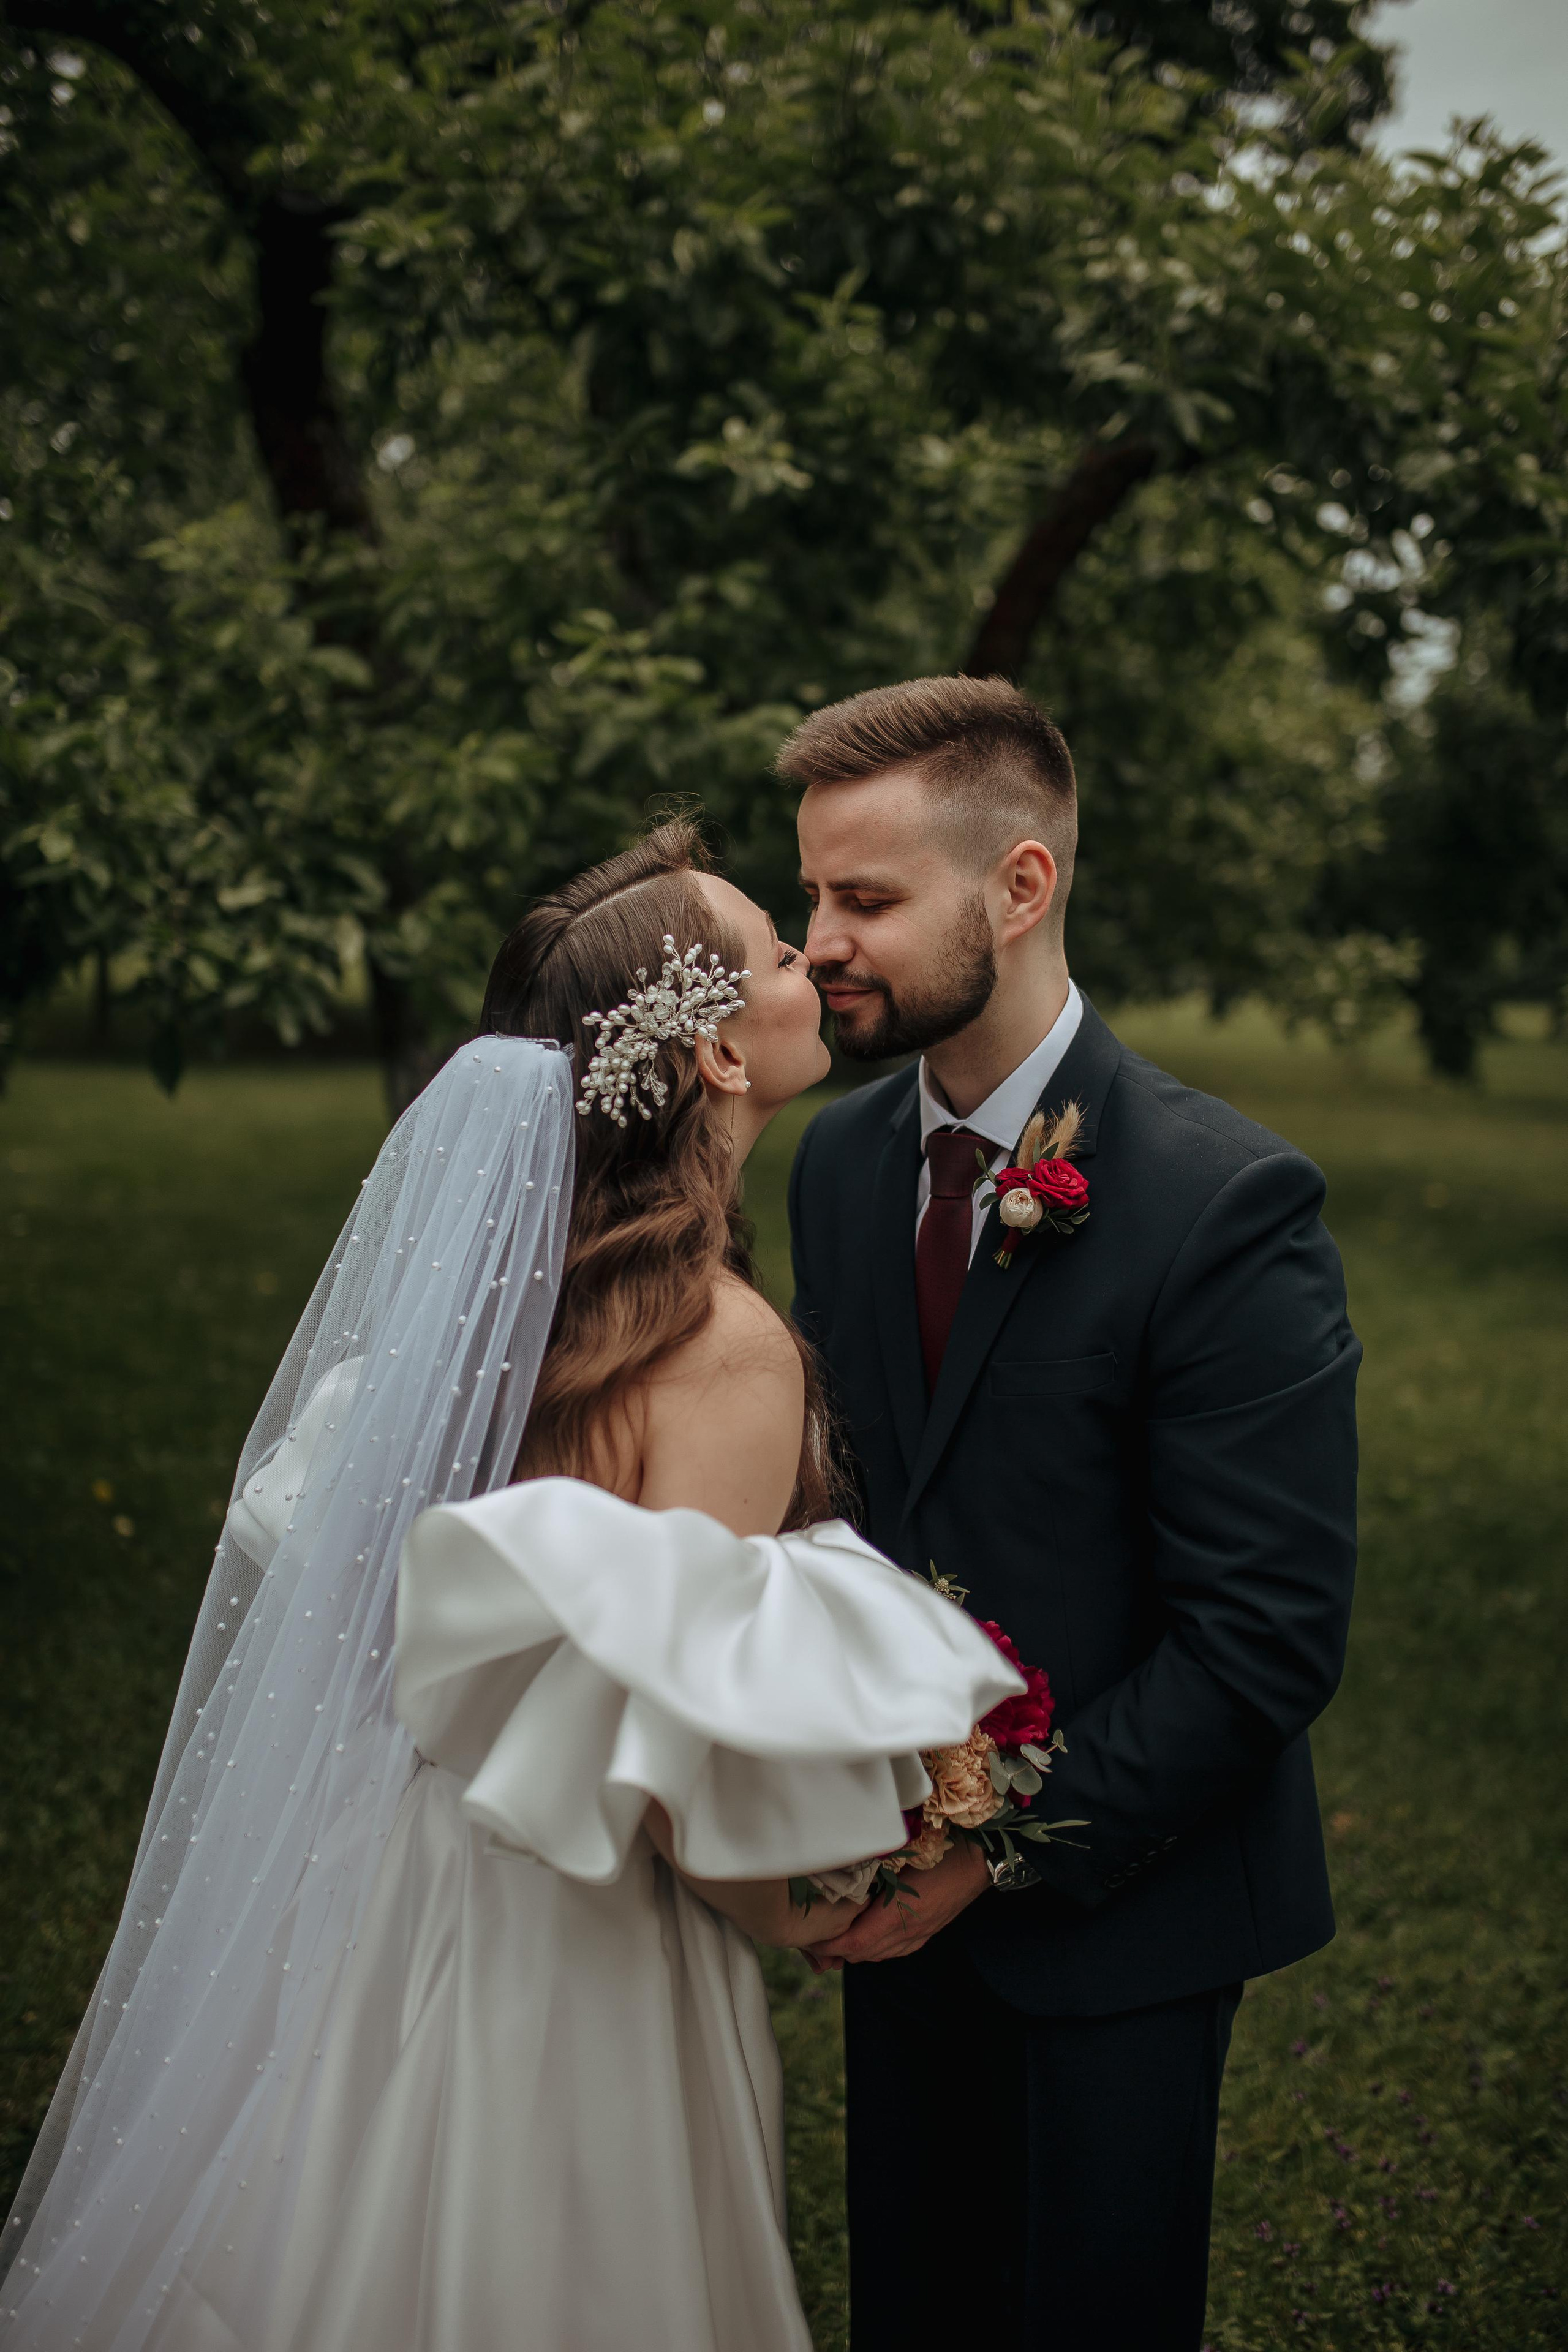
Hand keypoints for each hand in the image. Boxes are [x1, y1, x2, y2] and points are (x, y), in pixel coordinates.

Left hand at [804, 1840, 987, 1968]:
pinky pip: (894, 1950)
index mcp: (896, 1915)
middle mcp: (907, 1933)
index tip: (809, 1938)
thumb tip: (840, 1871)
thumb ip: (872, 1870)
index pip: (854, 1944)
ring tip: (834, 1937)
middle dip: (835, 1950)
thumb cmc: (940, 1851)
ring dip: (854, 1950)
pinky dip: (874, 1947)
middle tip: (814, 1936)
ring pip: (878, 1955)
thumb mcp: (901, 1857)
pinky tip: (866, 1933)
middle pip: (862, 1954)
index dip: (829, 1946)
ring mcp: (919, 1936)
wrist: (978, 1860)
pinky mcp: (927, 1933)